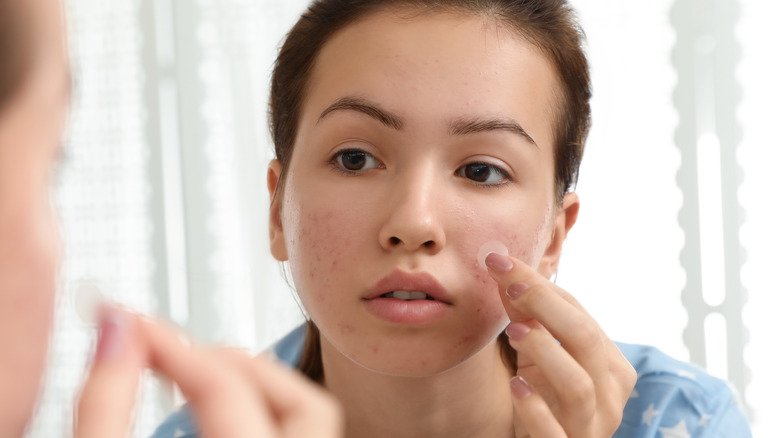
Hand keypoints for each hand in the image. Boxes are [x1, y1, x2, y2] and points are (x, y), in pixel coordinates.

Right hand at [74, 306, 342, 437]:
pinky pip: (297, 437)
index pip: (225, 388)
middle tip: (181, 354)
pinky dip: (262, 414)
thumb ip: (104, 406)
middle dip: (236, 362)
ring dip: (257, 385)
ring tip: (200, 379)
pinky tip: (219, 415)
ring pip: (310, 418)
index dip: (173, 345)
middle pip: (303, 402)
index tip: (133, 326)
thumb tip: (116, 332)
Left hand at [485, 253, 636, 436]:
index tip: (501, 262)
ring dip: (545, 351)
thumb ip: (526, 318)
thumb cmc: (546, 402)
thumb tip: (504, 271)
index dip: (541, 285)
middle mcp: (609, 395)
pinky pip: (555, 433)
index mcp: (609, 366)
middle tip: (509, 284)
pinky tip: (516, 386)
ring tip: (514, 331)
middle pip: (586, 340)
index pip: (579, 315)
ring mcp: (590, 427)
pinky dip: (536, 409)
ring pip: (578, 385)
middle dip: (545, 306)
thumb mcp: (536, 358)